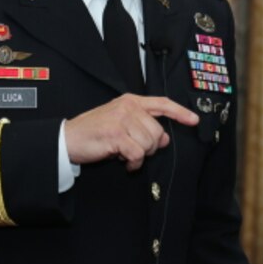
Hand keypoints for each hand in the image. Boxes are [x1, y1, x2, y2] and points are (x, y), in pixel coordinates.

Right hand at [64, 94, 198, 170]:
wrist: (68, 138)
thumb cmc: (95, 132)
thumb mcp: (121, 123)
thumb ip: (143, 126)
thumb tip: (164, 138)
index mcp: (130, 101)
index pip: (161, 103)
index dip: (180, 112)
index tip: (194, 120)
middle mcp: (128, 107)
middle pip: (157, 131)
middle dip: (149, 146)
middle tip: (132, 149)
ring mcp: (122, 120)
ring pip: (149, 144)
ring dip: (139, 155)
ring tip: (124, 153)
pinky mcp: (116, 135)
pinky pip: (138, 154)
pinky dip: (133, 163)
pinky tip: (123, 161)